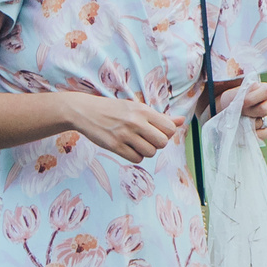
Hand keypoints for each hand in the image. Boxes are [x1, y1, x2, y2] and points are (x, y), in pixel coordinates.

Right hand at [63, 94, 185, 162]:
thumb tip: (181, 121)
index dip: (166, 133)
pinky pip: (136, 158)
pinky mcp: (114, 146)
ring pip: (150, 152)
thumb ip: (160, 117)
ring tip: (136, 143)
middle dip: (157, 143)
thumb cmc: (114, 109)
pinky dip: (135, 156)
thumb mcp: (137, 108)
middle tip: (147, 139)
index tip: (156, 131)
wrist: (85, 111)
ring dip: (146, 151)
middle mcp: (136, 122)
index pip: (170, 128)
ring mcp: (125, 134)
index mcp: (143, 110)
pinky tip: (128, 148)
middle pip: (162, 142)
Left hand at [215, 78, 266, 139]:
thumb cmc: (233, 101)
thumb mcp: (234, 93)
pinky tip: (246, 130)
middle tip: (240, 112)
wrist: (229, 113)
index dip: (252, 98)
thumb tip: (255, 86)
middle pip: (265, 109)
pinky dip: (253, 133)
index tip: (241, 102)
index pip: (266, 92)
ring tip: (242, 120)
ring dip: (249, 123)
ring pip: (263, 122)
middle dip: (249, 112)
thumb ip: (244, 90)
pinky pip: (265, 133)